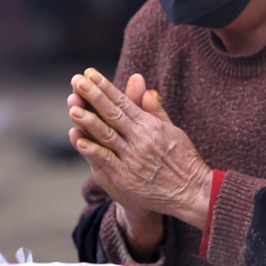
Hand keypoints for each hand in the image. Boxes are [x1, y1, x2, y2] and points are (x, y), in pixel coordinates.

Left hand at [68, 68, 213, 229]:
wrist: (193, 192)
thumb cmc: (183, 160)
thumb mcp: (173, 131)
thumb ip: (156, 111)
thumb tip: (147, 90)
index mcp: (150, 125)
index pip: (123, 102)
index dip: (105, 87)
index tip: (89, 73)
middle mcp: (140, 138)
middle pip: (112, 114)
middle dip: (93, 96)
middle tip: (77, 80)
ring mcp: (132, 158)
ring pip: (106, 135)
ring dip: (88, 120)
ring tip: (73, 106)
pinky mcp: (126, 177)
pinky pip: (106, 160)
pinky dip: (93, 150)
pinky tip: (79, 140)